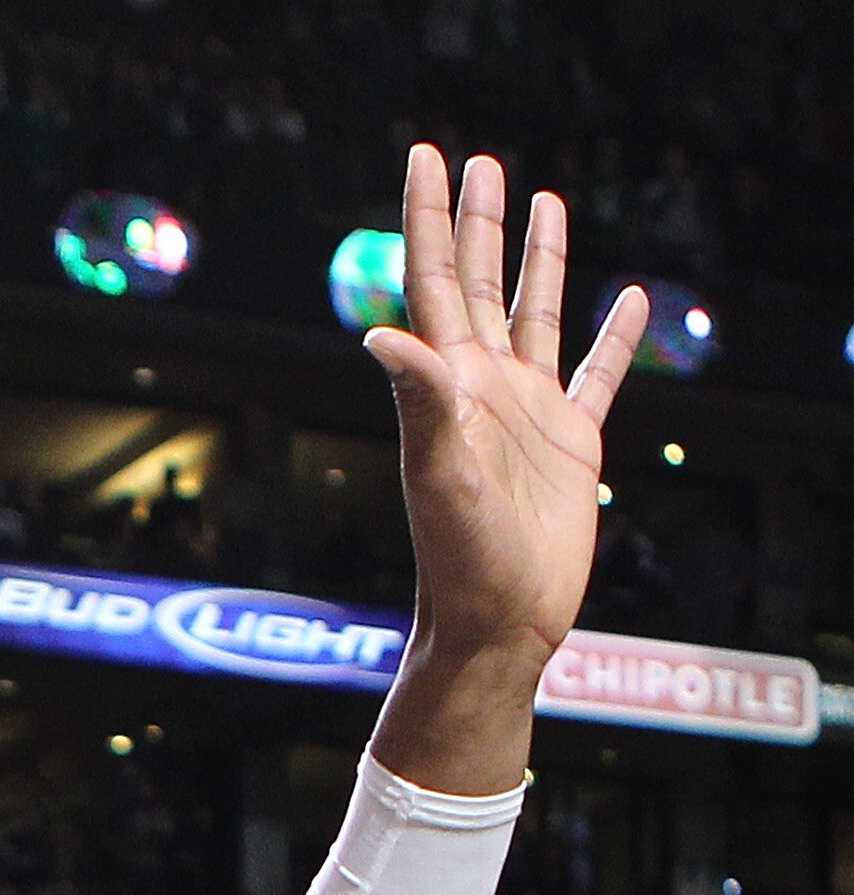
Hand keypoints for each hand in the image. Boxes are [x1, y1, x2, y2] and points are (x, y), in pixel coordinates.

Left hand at [366, 148, 647, 667]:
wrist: (498, 623)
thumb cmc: (459, 560)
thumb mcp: (439, 474)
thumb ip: (420, 399)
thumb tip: (380, 331)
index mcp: (448, 386)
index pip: (432, 281)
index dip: (429, 218)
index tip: (426, 156)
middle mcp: (484, 390)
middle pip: (480, 285)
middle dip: (479, 223)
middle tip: (481, 162)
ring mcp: (529, 414)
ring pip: (535, 317)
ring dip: (540, 261)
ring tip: (546, 202)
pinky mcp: (572, 445)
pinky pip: (598, 377)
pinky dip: (614, 339)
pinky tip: (630, 301)